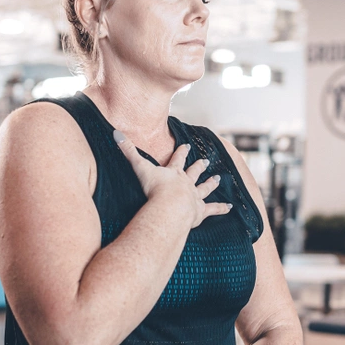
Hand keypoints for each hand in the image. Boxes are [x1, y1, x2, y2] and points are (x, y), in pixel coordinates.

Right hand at [113, 134, 230, 229]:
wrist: (170, 206)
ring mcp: (194, 197)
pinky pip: (212, 209)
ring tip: (218, 179)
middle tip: (206, 160)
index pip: (177, 160)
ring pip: (205, 188)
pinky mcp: (199, 211)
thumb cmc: (155, 188)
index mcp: (173, 173)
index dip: (181, 152)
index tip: (186, 145)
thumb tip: (115, 133)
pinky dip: (221, 208)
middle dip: (199, 166)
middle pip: (194, 172)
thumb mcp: (140, 168)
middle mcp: (186, 183)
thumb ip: (128, 151)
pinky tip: (229, 207)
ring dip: (211, 183)